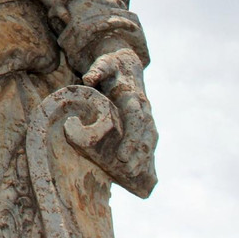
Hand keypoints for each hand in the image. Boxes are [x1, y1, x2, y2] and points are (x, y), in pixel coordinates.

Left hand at [83, 47, 157, 187]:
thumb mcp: (104, 63)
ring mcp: (146, 115)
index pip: (136, 120)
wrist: (127, 63)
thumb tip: (89, 77)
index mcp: (133, 95)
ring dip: (144, 157)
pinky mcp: (145, 121)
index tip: (122, 156)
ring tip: (133, 175)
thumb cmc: (112, 65)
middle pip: (145, 134)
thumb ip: (98, 69)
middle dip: (138, 153)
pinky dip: (146, 154)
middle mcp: (144, 107)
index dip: (131, 139)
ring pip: (149, 139)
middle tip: (127, 171)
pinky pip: (148, 140)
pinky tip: (141, 170)